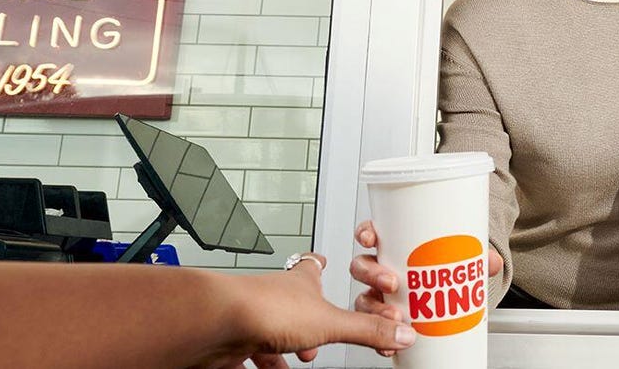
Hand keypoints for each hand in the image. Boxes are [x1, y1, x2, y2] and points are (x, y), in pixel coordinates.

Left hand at [218, 253, 416, 368]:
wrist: (217, 322)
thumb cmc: (264, 308)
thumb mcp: (330, 324)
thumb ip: (366, 330)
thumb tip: (400, 333)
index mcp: (300, 283)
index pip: (312, 266)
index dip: (319, 264)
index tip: (323, 261)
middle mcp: (275, 296)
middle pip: (292, 304)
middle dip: (306, 322)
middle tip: (317, 335)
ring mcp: (253, 317)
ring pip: (271, 332)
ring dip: (285, 348)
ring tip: (297, 361)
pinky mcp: (235, 342)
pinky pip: (249, 355)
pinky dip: (263, 364)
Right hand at [351, 221, 502, 357]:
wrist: (447, 295)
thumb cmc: (443, 270)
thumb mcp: (458, 259)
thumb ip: (476, 258)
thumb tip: (491, 262)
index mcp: (393, 248)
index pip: (371, 234)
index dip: (365, 233)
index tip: (370, 238)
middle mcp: (381, 271)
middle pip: (362, 267)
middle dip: (372, 274)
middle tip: (392, 282)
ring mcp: (379, 296)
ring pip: (363, 300)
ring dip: (374, 309)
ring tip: (396, 316)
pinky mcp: (383, 321)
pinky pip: (373, 331)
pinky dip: (379, 340)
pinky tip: (389, 346)